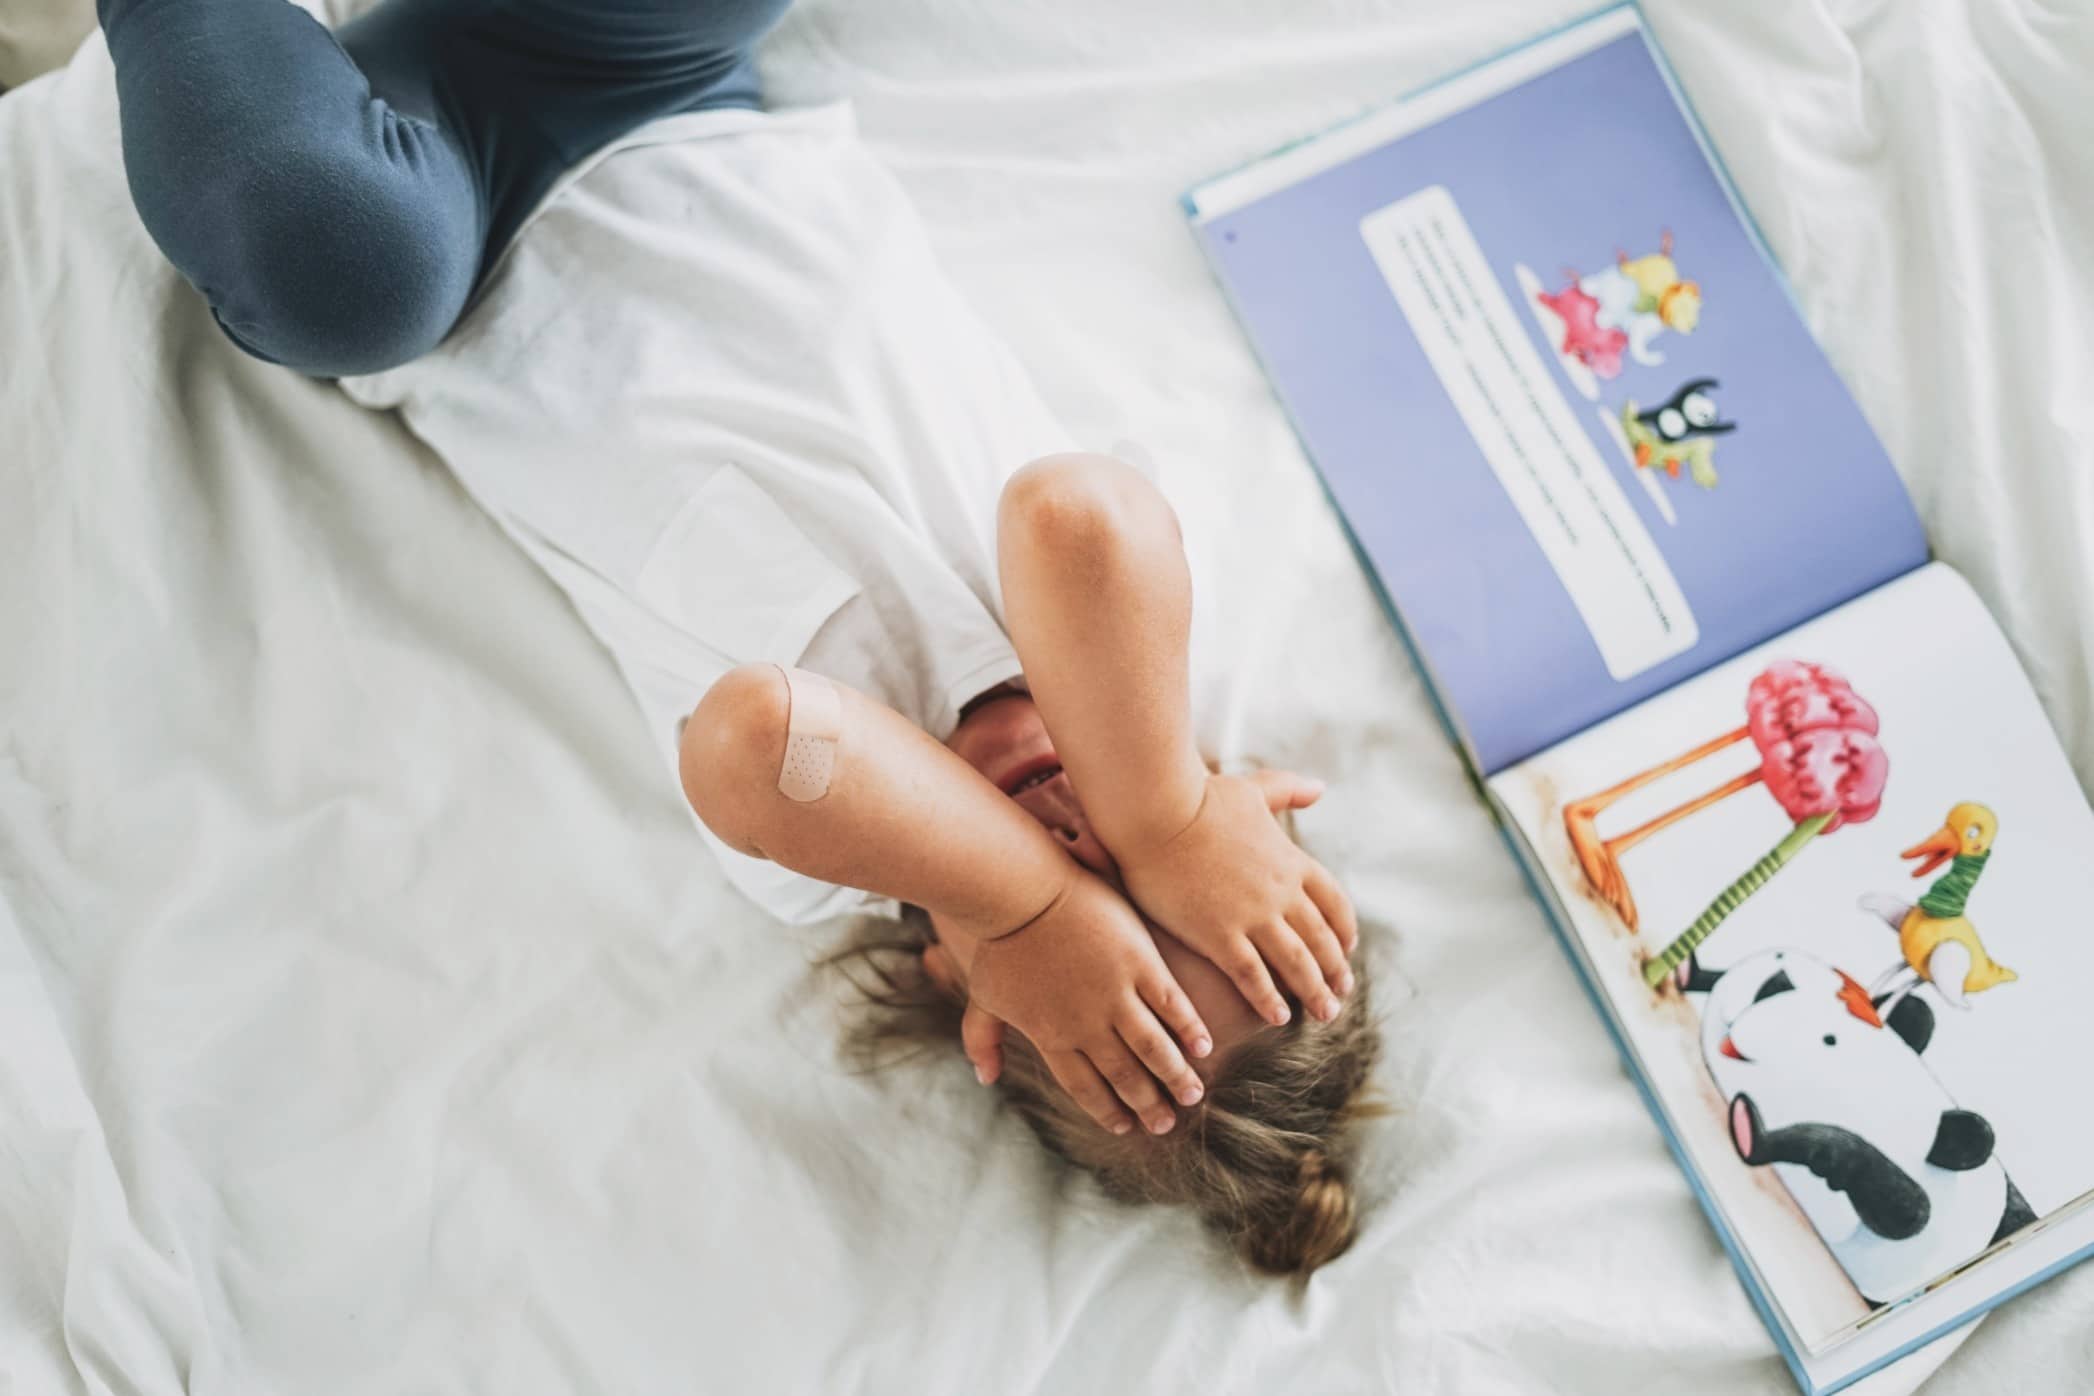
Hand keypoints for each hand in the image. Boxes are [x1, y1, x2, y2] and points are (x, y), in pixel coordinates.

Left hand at [955, 867, 1211, 1135]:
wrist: (1024, 891)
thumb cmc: (1000, 940)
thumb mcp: (983, 995)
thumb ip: (982, 1040)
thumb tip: (984, 1078)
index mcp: (1052, 1036)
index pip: (1084, 1086)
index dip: (1106, 1110)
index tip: (1125, 1127)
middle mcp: (1088, 1025)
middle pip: (1124, 1075)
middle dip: (1148, 1104)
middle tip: (1166, 1125)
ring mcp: (1117, 994)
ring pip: (1153, 1048)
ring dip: (1175, 1076)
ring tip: (1193, 1096)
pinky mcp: (1140, 963)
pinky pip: (1172, 1005)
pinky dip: (1189, 1028)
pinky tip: (1204, 1046)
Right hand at [1115, 770, 1356, 1026]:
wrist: (1157, 811)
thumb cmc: (1198, 797)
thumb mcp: (1252, 790)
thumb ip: (1287, 791)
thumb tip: (1319, 788)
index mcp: (1290, 860)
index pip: (1333, 902)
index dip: (1343, 929)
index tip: (1346, 949)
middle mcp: (1281, 891)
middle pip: (1321, 938)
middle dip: (1335, 969)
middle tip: (1341, 992)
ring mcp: (1253, 915)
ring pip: (1297, 963)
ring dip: (1315, 991)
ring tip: (1324, 1012)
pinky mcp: (1220, 934)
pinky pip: (1253, 976)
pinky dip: (1269, 998)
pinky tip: (1277, 1017)